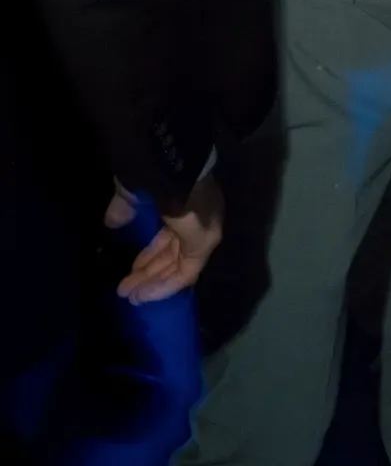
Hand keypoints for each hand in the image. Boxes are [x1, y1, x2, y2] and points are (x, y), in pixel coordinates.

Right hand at [107, 175, 223, 304]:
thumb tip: (112, 221)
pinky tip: (144, 296)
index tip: (131, 269)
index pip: (168, 235)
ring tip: (132, 298)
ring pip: (178, 265)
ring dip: (154, 283)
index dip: (149, 254)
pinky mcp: (203, 244)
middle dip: (149, 273)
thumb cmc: (153, 172)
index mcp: (183, 202)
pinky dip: (165, 286)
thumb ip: (124, 208)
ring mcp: (203, 232)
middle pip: (172, 253)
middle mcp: (197, 219)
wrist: (171, 167)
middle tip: (127, 290)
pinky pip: (185, 272)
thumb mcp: (133, 190)